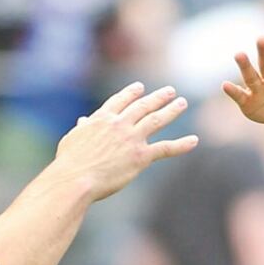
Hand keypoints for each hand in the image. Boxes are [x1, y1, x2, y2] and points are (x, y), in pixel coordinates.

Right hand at [53, 82, 197, 201]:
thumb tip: (83, 121)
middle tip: (170, 91)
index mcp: (102, 119)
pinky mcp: (141, 156)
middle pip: (143, 106)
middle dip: (158, 97)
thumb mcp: (72, 140)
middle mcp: (120, 124)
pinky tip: (194, 141)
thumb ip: (82, 128)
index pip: (120, 101)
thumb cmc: (69, 162)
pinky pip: (165, 148)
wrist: (76, 177)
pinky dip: (181, 144)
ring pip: (157, 120)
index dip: (132, 93)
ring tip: (182, 103)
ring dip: (171, 110)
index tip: (140, 87)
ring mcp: (132, 138)